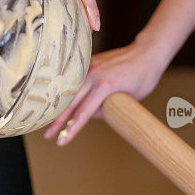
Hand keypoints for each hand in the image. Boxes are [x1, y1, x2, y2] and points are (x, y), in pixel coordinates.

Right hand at [43, 37, 169, 144]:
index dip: (71, 130)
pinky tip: (56, 101)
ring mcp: (88, 67)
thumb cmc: (143, 77)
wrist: (146, 52)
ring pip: (67, 90)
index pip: (83, 113)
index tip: (61, 142)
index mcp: (105, 85)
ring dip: (57, 106)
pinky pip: (73, 80)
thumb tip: (88, 114)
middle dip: (57, 122)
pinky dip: (64, 91)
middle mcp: (93, 75)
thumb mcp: (128, 99)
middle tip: (47, 136)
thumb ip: (106, 108)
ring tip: (49, 120)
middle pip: (69, 103)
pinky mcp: (87, 63)